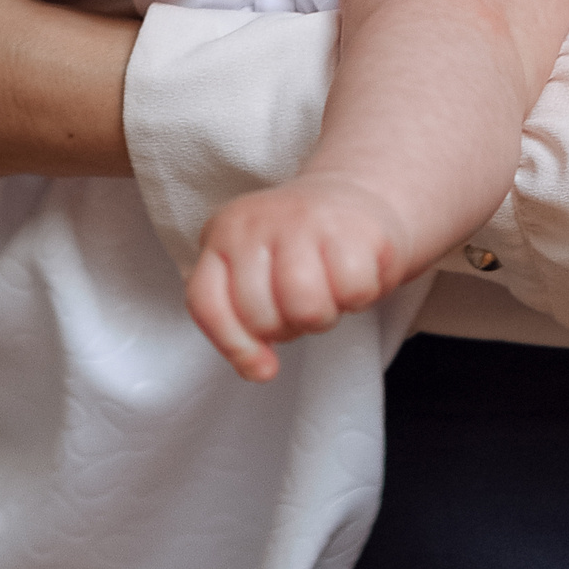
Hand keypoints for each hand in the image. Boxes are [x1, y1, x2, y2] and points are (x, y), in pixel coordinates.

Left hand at [187, 175, 409, 381]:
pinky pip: (353, 293)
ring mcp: (304, 220)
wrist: (353, 198)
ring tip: (328, 291)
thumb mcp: (253, 273)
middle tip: (303, 301)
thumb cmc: (299, 248)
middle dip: (288, 327)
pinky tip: (353, 273)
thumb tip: (259, 370)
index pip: (208, 304)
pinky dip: (360, 296)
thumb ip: (240, 319)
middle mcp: (257, 222)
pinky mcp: (353, 227)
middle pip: (261, 317)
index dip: (233, 345)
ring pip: (305, 308)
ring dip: (323, 316)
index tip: (260, 366)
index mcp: (223, 234)